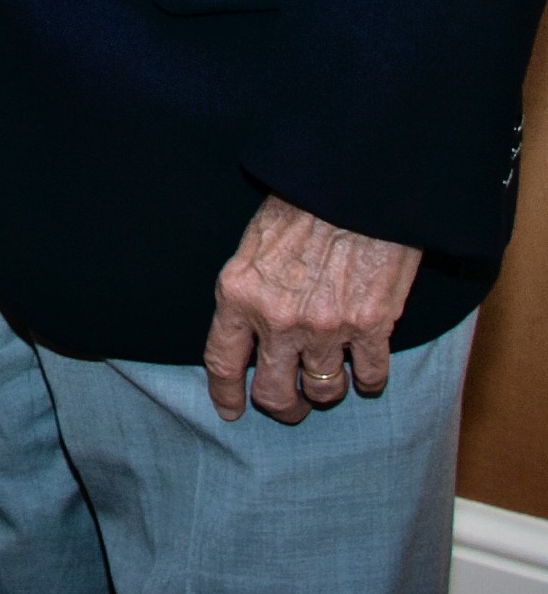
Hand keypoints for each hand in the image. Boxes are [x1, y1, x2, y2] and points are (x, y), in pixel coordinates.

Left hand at [203, 197, 420, 422]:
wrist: (353, 183)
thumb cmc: (300, 203)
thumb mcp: (253, 243)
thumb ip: (249, 291)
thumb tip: (249, 334)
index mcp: (239, 293)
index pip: (221, 361)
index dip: (226, 393)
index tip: (231, 410)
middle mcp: (278, 319)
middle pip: (276, 395)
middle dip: (284, 406)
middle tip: (292, 402)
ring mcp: (326, 327)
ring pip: (324, 392)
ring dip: (326, 389)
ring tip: (329, 375)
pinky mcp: (371, 327)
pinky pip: (370, 378)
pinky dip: (368, 378)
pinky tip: (366, 364)